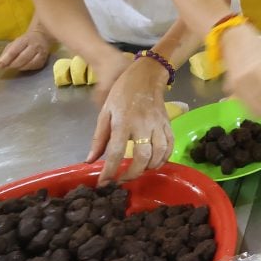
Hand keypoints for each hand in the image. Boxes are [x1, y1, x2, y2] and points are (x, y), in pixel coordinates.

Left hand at [0, 30, 51, 70]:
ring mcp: (41, 53)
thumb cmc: (25, 40)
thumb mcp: (15, 43)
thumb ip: (6, 53)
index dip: (6, 59)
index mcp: (25, 40)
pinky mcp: (44, 60)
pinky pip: (34, 67)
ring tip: (14, 66)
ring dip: (19, 67)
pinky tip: (23, 66)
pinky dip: (26, 68)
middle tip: (7, 67)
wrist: (42, 36)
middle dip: (13, 64)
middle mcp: (35, 46)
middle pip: (22, 58)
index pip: (14, 50)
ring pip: (29, 64)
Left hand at [87, 58, 172, 183]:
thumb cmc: (122, 93)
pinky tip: (154, 163)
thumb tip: (90, 160)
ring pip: (158, 154)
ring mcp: (158, 125)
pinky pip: (169, 147)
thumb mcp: (105, 112)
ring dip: (148, 168)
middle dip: (132, 173)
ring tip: (138, 171)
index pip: (116, 152)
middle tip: (122, 180)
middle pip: (141, 157)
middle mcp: (143, 125)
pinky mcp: (168, 125)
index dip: (110, 171)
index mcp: (123, 122)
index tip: (104, 184)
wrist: (146, 76)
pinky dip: (163, 159)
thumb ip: (99, 138)